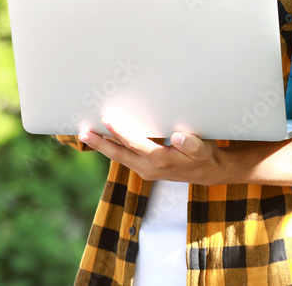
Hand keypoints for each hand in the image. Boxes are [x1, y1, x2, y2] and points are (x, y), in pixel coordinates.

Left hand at [79, 114, 220, 184]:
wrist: (208, 173)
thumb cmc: (205, 156)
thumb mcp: (204, 149)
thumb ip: (191, 143)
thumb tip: (176, 136)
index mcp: (162, 160)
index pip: (135, 144)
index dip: (120, 132)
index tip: (107, 120)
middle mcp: (149, 168)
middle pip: (119, 155)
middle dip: (100, 144)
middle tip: (83, 133)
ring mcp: (145, 171)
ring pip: (119, 157)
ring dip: (103, 147)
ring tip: (87, 135)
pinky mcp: (145, 169)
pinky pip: (125, 158)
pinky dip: (113, 149)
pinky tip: (105, 140)